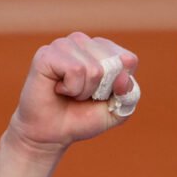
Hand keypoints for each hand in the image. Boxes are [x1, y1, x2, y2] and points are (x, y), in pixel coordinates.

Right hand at [6, 32, 138, 152]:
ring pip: (94, 69)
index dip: (119, 86)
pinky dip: (71, 88)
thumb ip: (130, 95)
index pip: (128, 60)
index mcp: (102, 49)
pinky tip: (59, 89)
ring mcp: (64, 45)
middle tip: (82, 95)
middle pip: (113, 63)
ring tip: (70, 93)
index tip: (102, 95)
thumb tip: (124, 78)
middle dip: (101, 90)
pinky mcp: (47, 54)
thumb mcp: (116, 111)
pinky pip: (76, 70)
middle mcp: (83, 42)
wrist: (51, 134)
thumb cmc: (82, 118)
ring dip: (84, 91)